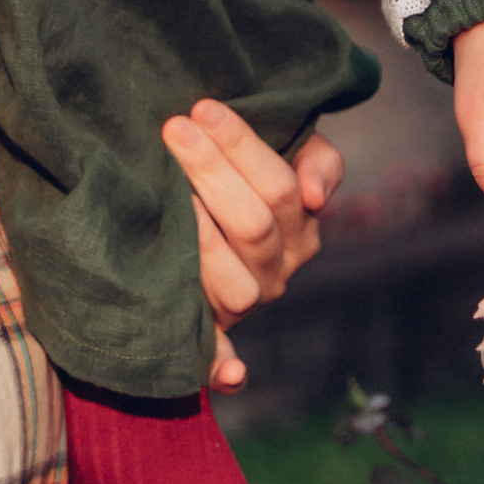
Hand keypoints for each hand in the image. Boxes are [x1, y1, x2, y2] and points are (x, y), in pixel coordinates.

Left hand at [160, 102, 343, 391]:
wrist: (217, 211)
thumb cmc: (248, 173)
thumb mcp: (295, 153)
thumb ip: (318, 160)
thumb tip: (314, 197)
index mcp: (299, 229)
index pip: (280, 187)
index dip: (241, 146)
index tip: (202, 108)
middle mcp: (278, 272)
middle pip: (251, 225)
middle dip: (210, 172)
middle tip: (172, 128)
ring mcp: (246, 304)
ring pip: (231, 281)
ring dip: (199, 238)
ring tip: (165, 188)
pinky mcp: (214, 331)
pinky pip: (220, 354)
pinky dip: (225, 366)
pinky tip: (229, 374)